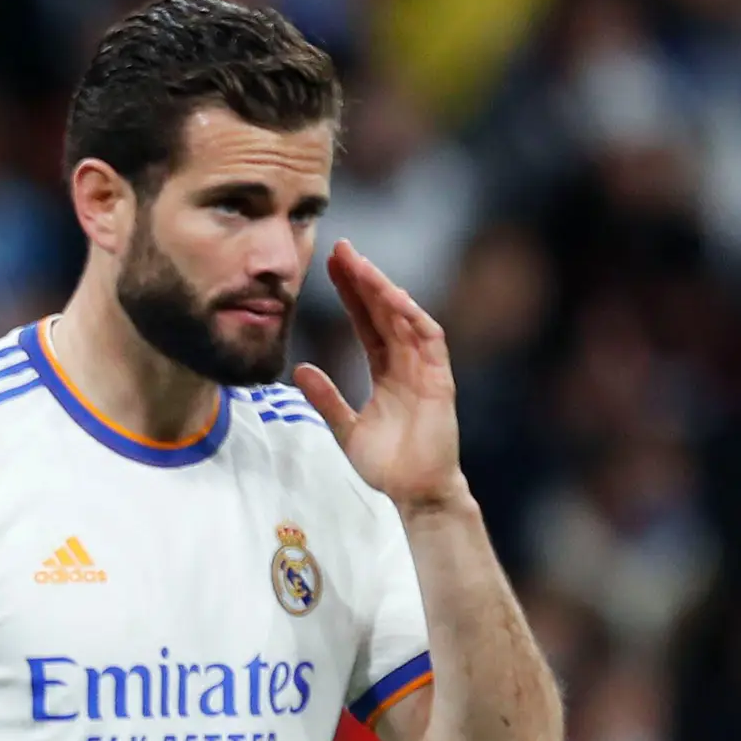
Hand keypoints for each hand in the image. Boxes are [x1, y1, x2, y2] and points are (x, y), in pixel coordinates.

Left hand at [294, 241, 466, 516]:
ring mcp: (426, 368)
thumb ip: (326, 397)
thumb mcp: (344, 427)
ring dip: (384, 290)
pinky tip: (393, 298)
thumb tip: (301, 368)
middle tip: (340, 248)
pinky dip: (412, 318)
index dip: (350, 293)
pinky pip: (428, 340)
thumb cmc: (386, 464)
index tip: (329, 266)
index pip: (366, 321)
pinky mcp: (440, 381)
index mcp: (386, 370)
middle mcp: (407, 362)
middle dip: (363, 279)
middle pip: (384, 311)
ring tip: (360, 265)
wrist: (414, 492)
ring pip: (405, 318)